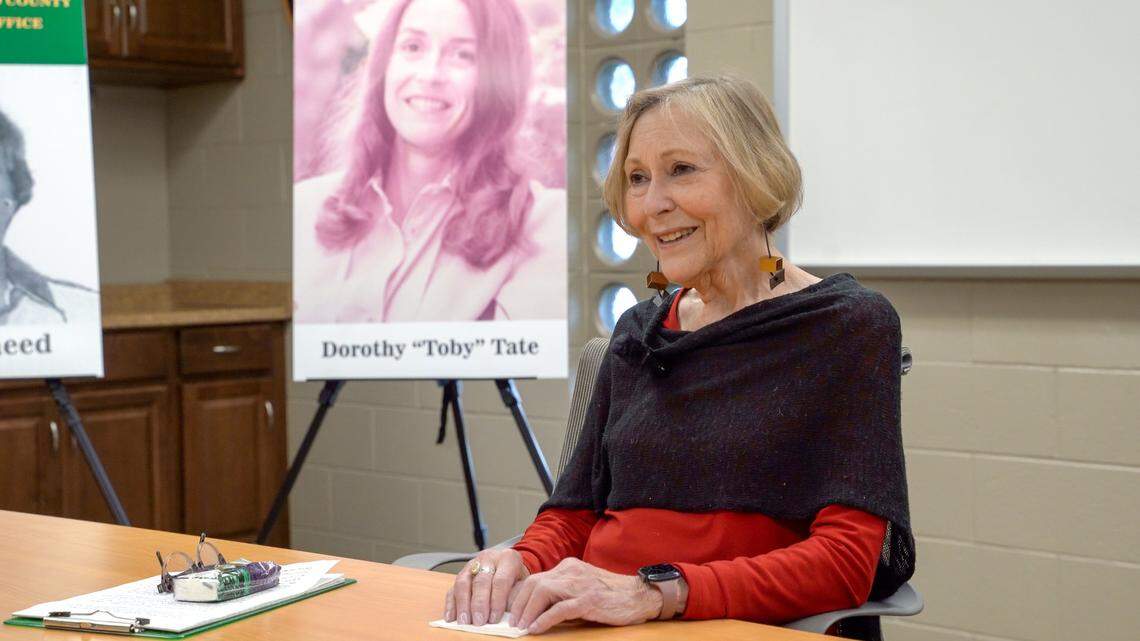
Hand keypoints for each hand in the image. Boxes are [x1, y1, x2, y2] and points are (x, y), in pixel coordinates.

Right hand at [443, 548, 529, 626]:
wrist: (510, 564)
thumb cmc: (518, 577)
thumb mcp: (523, 583)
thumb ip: (515, 595)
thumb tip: (506, 614)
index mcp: (508, 558)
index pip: (500, 581)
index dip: (497, 601)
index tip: (494, 618)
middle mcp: (488, 559)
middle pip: (480, 581)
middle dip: (479, 604)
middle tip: (479, 621)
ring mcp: (472, 565)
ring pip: (463, 582)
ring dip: (463, 604)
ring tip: (464, 621)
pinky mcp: (461, 574)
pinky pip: (452, 588)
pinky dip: (451, 604)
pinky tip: (451, 617)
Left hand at [508, 558, 662, 633]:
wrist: (640, 595)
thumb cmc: (612, 594)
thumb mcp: (583, 587)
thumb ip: (563, 591)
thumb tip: (538, 609)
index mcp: (569, 567)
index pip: (536, 578)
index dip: (520, 596)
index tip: (513, 612)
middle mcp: (571, 571)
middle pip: (534, 584)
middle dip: (519, 604)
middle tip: (512, 622)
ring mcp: (580, 585)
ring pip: (542, 592)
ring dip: (528, 611)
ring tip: (521, 627)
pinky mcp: (588, 600)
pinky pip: (559, 609)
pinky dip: (544, 619)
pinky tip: (536, 628)